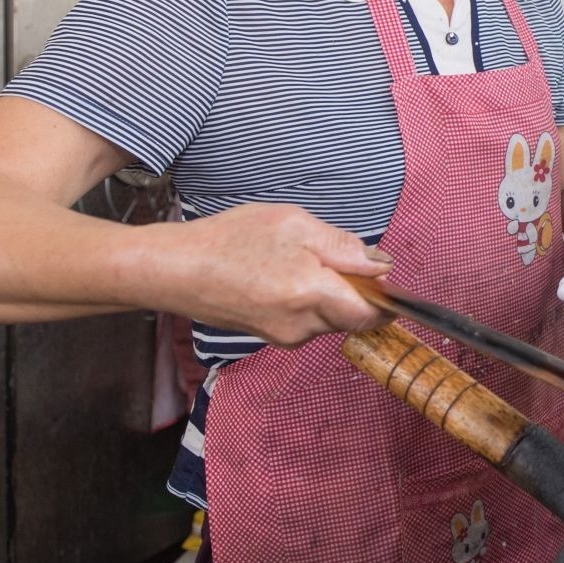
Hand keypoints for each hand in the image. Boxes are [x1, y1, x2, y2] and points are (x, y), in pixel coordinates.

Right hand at [159, 203, 394, 346]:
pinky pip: (307, 319)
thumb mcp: (294, 225)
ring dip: (327, 292)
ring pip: (329, 316)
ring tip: (292, 262)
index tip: (384, 279)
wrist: (178, 269)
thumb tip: (380, 265)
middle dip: (352, 288)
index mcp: (312, 295)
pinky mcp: (273, 337)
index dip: (385, 298)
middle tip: (323, 254)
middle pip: (351, 314)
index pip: (371, 315)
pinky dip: (306, 299)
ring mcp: (286, 337)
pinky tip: (278, 277)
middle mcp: (302, 326)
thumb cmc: (231, 240)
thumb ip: (343, 247)